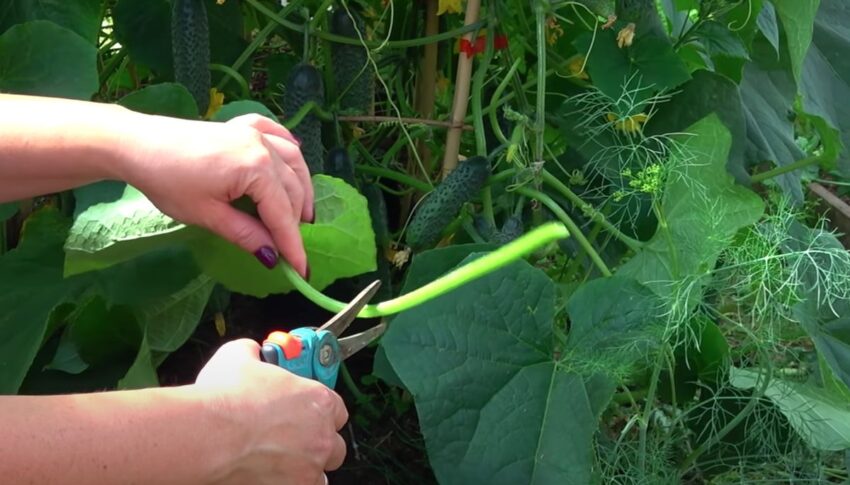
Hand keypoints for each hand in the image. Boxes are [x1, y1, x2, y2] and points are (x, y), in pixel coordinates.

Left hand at [120, 113, 313, 276]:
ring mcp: (255, 132)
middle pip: (292, 190)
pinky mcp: (243, 125)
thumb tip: (271, 256)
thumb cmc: (167, 182)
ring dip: (301, 189)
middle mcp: (263, 147)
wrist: (136, 144)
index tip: (302, 271)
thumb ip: (245, 234)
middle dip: (295, 222)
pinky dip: (289, 150)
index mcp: (256, 169)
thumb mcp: (207, 215)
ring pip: (293, 163)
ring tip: (302, 215)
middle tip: (292, 249)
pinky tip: (294, 160)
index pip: (282, 214)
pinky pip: (278, 135)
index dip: (292, 245)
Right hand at [193, 339, 347, 484]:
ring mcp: (308, 468)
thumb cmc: (226, 399)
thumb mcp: (238, 357)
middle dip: (317, 443)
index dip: (320, 412)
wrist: (207, 435)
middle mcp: (320, 436)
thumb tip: (250, 351)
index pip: (337, 410)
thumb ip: (253, 353)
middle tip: (292, 440)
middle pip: (334, 446)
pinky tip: (270, 476)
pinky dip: (290, 483)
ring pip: (319, 474)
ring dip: (305, 468)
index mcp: (317, 401)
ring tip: (280, 462)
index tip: (305, 412)